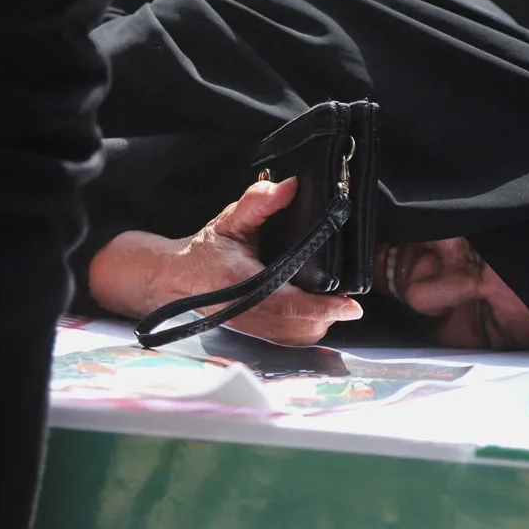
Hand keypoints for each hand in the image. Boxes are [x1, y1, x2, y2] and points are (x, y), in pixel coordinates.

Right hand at [163, 177, 363, 344]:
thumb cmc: (205, 251)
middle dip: (329, 312)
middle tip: (345, 293)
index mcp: (243, 284)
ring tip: (332, 301)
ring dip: (320, 321)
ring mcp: (254, 328)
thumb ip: (259, 202)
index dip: (324, 307)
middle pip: (304, 325)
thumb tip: (289, 187)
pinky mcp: (257, 335)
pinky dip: (307, 328)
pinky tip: (313, 311)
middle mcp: (250, 313)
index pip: (290, 302)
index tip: (352, 306)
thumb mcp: (230, 220)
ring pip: (300, 337)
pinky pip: (291, 340)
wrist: (176, 278)